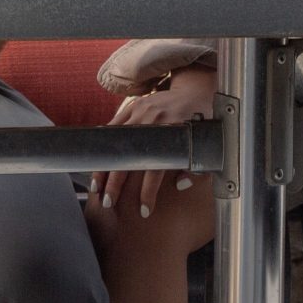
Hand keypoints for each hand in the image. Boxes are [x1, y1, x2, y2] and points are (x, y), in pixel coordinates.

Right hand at [91, 65, 218, 219]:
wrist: (195, 91)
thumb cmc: (203, 123)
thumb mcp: (207, 146)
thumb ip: (197, 168)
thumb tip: (180, 185)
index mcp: (173, 136)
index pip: (155, 171)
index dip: (148, 194)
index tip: (144, 211)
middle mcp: (154, 123)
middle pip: (128, 160)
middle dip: (115, 184)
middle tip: (108, 203)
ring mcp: (141, 112)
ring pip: (115, 144)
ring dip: (103, 167)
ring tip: (96, 187)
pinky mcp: (133, 105)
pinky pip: (113, 127)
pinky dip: (105, 146)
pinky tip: (96, 162)